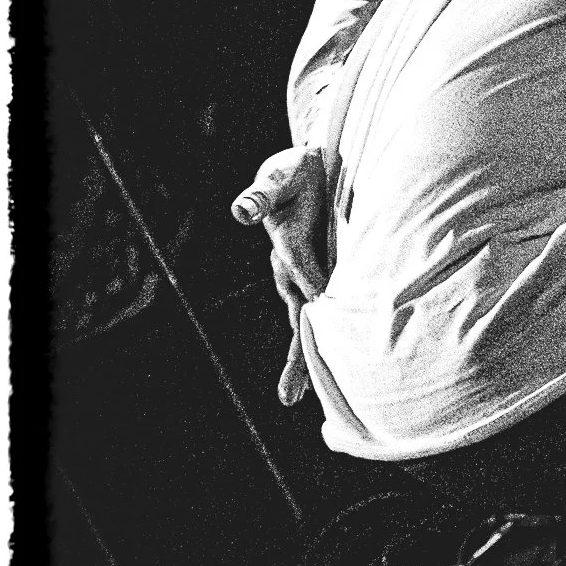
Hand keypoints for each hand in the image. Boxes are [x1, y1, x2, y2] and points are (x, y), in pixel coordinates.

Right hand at [231, 145, 330, 405]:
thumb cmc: (296, 172)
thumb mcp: (280, 177)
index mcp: (287, 249)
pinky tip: (321, 372)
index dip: (314, 286)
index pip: (301, 273)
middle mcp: (289, 271)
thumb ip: (261, 195)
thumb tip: (241, 212)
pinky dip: (320, 343)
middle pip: (298, 317)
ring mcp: (302, 279)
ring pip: (307, 324)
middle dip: (297, 356)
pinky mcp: (317, 278)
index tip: (324, 307)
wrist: (308, 169)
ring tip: (295, 396)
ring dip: (303, 360)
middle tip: (289, 396)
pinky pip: (319, 316)